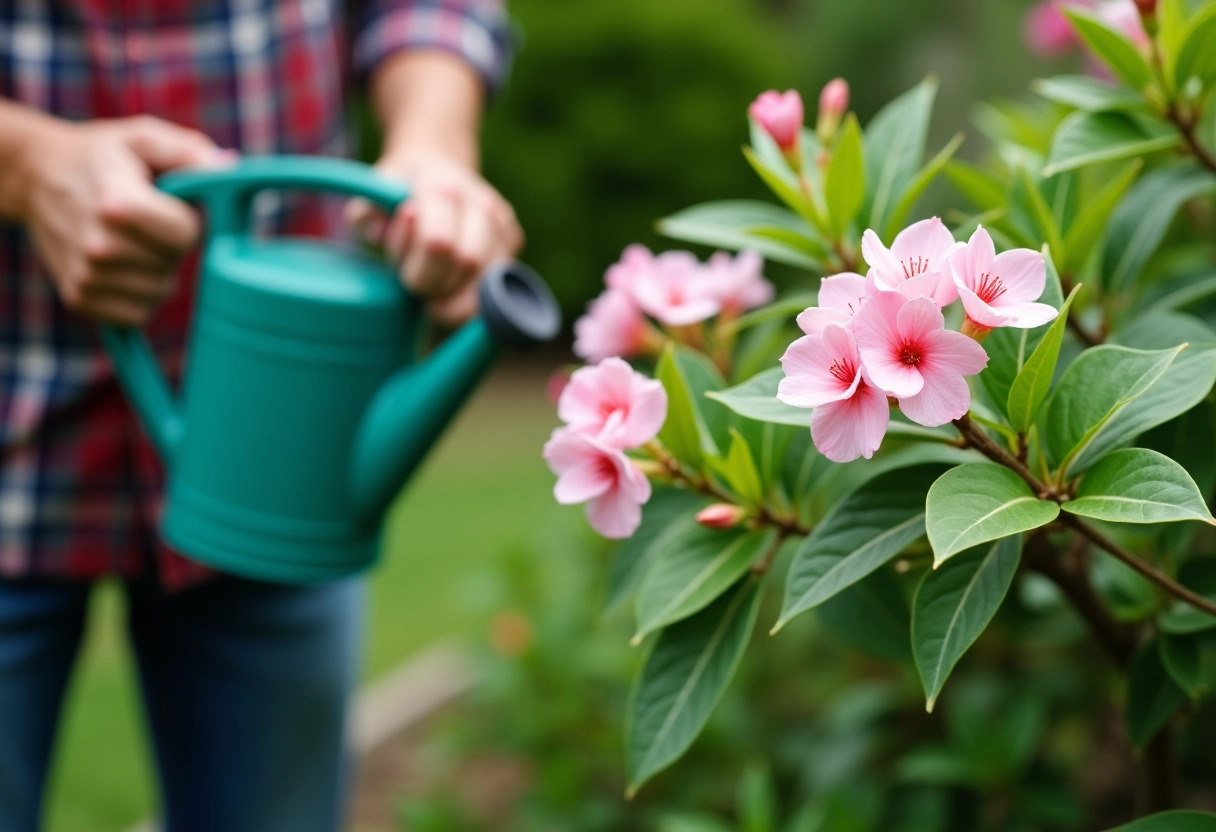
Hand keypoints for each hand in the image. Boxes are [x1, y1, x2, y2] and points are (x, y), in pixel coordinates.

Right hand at [13, 115, 225, 324]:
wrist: (36, 176)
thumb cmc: (102, 156)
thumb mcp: (143, 138)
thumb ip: (189, 152)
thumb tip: (230, 170)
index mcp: (118, 203)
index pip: (187, 235)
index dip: (189, 220)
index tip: (170, 204)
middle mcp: (99, 244)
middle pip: (172, 265)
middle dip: (170, 246)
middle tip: (146, 222)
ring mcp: (87, 275)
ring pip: (158, 292)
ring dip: (155, 271)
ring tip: (132, 241)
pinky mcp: (79, 298)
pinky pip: (136, 313)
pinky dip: (138, 294)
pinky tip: (122, 266)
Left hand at [347, 150, 523, 325]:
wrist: (435, 166)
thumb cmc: (399, 190)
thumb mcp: (371, 195)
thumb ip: (367, 214)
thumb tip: (380, 233)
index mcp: (443, 187)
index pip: (438, 242)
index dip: (415, 268)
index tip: (400, 272)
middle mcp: (481, 203)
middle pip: (467, 262)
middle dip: (436, 284)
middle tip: (416, 286)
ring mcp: (502, 221)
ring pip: (488, 280)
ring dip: (456, 297)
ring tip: (434, 293)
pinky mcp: (513, 239)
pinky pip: (499, 284)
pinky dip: (472, 297)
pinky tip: (453, 288)